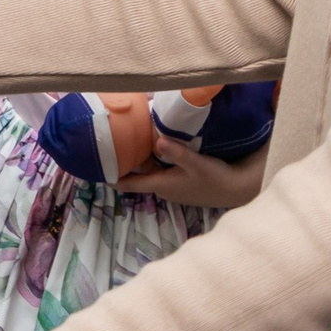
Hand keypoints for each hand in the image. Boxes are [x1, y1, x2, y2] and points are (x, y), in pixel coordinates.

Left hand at [119, 137, 269, 207]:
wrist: (238, 189)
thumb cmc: (216, 178)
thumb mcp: (197, 164)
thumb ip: (177, 153)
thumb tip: (157, 142)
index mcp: (161, 185)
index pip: (128, 183)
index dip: (110, 176)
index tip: (92, 168)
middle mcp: (162, 188)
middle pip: (136, 174)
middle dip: (121, 162)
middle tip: (106, 145)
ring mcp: (172, 186)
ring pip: (147, 171)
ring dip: (137, 160)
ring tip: (123, 141)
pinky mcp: (180, 182)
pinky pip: (159, 170)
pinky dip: (151, 160)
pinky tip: (151, 145)